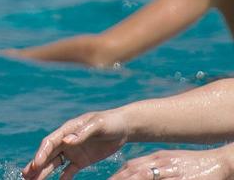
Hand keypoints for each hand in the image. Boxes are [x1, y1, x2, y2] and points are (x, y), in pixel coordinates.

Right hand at [23, 110, 130, 179]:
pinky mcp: (81, 160)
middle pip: (48, 154)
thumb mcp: (98, 125)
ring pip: (54, 164)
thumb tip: (65, 141)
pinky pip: (69, 171)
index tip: (35, 165)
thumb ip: (82, 133)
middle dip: (36, 165)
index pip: (50, 143)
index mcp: (67, 130)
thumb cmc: (109, 122)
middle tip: (25, 175)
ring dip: (44, 172)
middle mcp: (66, 141)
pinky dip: (62, 178)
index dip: (41, 154)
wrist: (124, 127)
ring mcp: (73, 151)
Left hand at [109, 147, 233, 179]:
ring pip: (146, 179)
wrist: (218, 162)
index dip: (118, 175)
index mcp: (156, 158)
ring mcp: (172, 173)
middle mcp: (161, 164)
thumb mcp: (167, 159)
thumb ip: (149, 164)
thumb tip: (128, 169)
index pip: (131, 166)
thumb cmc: (191, 163)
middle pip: (135, 173)